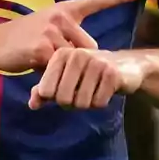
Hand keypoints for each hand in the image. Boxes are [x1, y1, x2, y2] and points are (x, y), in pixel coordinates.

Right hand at [0, 0, 144, 75]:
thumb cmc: (23, 38)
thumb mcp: (48, 28)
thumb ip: (69, 37)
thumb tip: (90, 54)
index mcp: (65, 10)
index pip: (97, 0)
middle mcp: (61, 16)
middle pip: (89, 47)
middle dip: (77, 59)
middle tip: (51, 58)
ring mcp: (52, 31)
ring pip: (75, 60)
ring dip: (62, 68)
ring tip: (40, 60)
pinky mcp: (43, 48)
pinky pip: (59, 69)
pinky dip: (51, 74)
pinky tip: (34, 65)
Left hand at [28, 48, 145, 109]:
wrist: (125, 65)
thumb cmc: (88, 73)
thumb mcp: (63, 79)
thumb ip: (45, 90)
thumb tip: (32, 104)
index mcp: (61, 54)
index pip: (46, 91)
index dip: (55, 97)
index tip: (66, 89)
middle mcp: (77, 55)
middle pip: (63, 99)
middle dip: (72, 103)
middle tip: (82, 92)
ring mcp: (96, 62)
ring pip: (81, 103)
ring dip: (88, 103)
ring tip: (94, 90)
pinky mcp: (112, 73)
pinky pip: (98, 103)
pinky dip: (101, 102)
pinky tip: (105, 90)